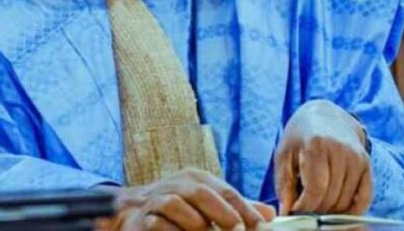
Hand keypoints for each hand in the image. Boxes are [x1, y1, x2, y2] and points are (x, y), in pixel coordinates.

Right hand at [108, 168, 273, 229]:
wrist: (133, 212)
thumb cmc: (179, 209)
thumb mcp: (209, 203)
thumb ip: (237, 208)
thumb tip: (270, 214)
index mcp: (197, 178)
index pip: (225, 190)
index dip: (244, 208)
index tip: (261, 227)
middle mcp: (177, 184)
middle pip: (201, 193)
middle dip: (222, 214)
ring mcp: (157, 199)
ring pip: (176, 205)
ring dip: (196, 223)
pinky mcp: (142, 218)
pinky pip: (157, 223)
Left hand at [274, 99, 371, 214]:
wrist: (324, 116)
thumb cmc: (300, 138)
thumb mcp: (284, 155)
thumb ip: (284, 185)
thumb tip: (287, 213)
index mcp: (317, 144)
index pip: (315, 189)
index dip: (304, 206)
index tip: (295, 210)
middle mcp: (341, 150)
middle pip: (331, 198)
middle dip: (315, 210)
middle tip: (304, 208)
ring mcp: (357, 157)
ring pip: (346, 201)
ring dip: (330, 210)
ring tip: (316, 203)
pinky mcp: (367, 164)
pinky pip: (364, 197)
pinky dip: (352, 210)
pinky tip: (337, 210)